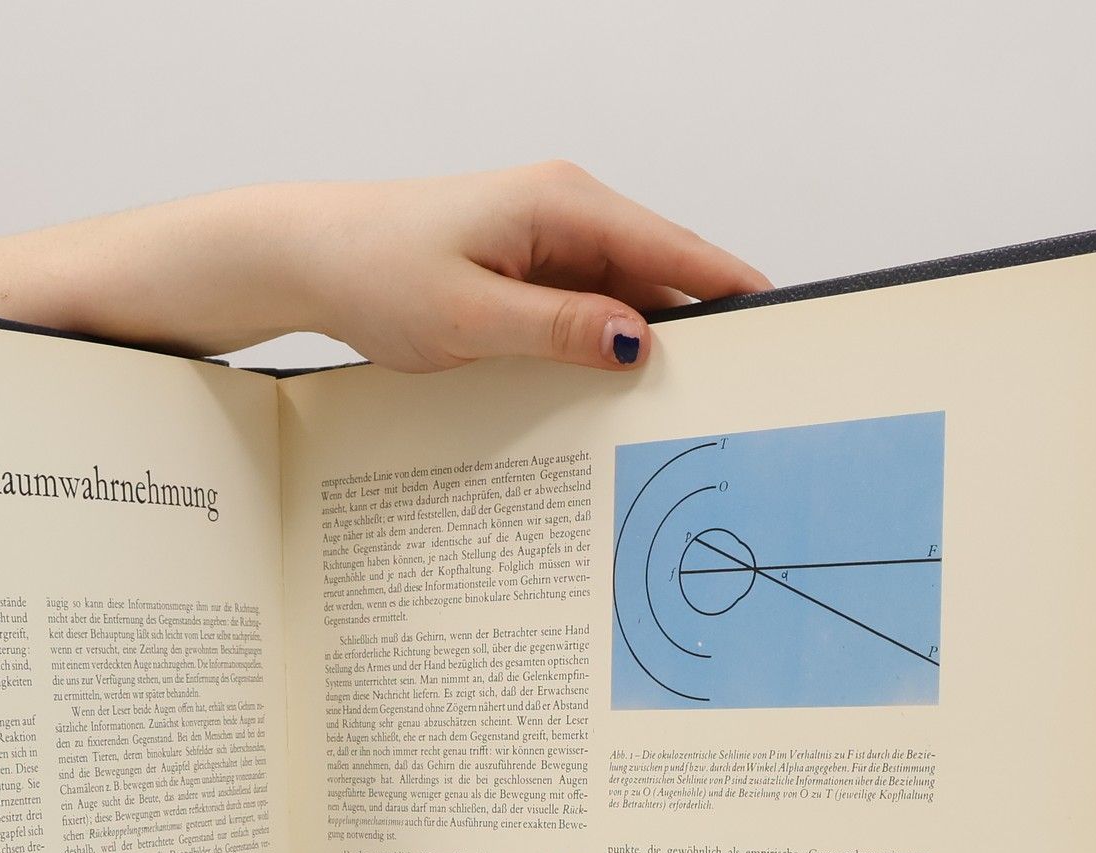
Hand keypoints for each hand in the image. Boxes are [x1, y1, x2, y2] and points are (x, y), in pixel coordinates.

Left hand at [273, 162, 772, 371]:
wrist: (313, 258)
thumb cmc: (376, 272)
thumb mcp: (468, 316)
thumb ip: (555, 328)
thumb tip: (635, 340)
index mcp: (562, 204)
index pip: (672, 247)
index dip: (731, 290)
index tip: (782, 326)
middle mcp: (565, 211)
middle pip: (658, 275)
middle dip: (696, 329)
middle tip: (739, 390)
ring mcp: (547, 241)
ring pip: (621, 298)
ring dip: (643, 347)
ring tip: (684, 406)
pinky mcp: (527, 270)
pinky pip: (583, 310)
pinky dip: (600, 348)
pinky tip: (613, 394)